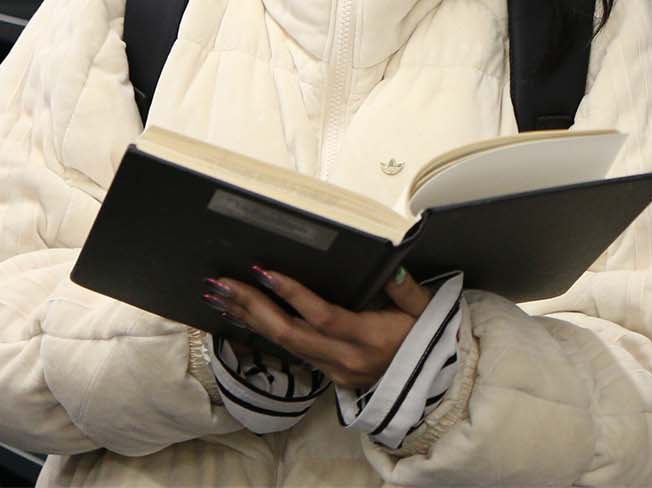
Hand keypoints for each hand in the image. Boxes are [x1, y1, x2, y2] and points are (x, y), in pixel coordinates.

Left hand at [204, 267, 432, 388]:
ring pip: (284, 345)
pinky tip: (244, 315)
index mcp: (369, 338)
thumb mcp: (426, 311)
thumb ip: (407, 290)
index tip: (265, 273)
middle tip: (224, 284)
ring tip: (221, 296)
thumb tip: (393, 266)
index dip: (293, 295)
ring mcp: (334, 370)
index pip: (323, 317)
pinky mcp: (329, 374)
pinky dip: (265, 331)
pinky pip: (292, 351)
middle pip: (290, 334)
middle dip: (253, 307)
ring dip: (250, 319)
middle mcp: (345, 358)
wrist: (430, 383)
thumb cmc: (426, 339)